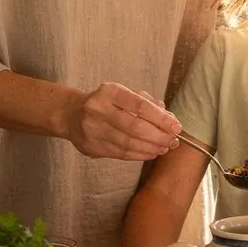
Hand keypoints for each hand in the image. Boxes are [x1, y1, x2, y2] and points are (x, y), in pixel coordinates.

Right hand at [63, 84, 179, 160]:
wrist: (71, 114)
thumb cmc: (105, 102)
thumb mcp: (124, 94)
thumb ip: (148, 104)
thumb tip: (169, 118)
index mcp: (109, 91)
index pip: (139, 106)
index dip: (160, 118)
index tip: (176, 126)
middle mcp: (98, 109)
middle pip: (135, 127)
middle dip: (158, 136)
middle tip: (173, 141)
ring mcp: (93, 129)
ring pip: (128, 144)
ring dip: (151, 148)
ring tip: (164, 147)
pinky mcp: (91, 147)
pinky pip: (121, 154)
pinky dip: (139, 155)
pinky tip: (151, 152)